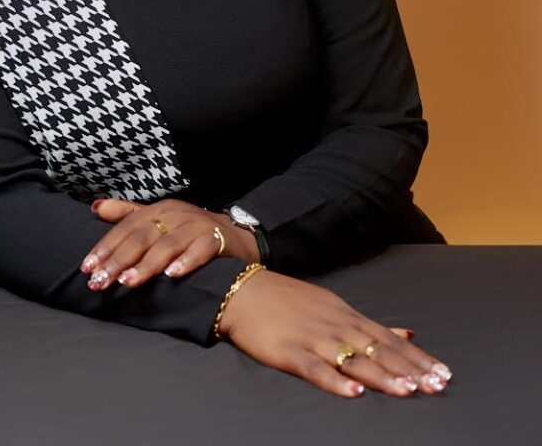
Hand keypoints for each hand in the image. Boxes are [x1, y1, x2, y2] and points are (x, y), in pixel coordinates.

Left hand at [80, 197, 257, 289]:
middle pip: (142, 237)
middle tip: (100, 281)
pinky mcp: (217, 239)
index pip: (126, 228)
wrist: (235, 236)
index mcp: (158, 210)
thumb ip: (127, 214)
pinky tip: (173, 276)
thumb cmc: (188, 230)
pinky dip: (187, 261)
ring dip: (147, 264)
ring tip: (129, 282)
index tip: (87, 267)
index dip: (106, 247)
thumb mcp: (158, 218)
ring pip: (168, 244)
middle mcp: (175, 215)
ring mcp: (197, 226)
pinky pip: (201, 249)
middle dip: (118, 260)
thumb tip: (95, 207)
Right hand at [217, 268, 453, 397]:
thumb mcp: (333, 306)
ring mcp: (313, 338)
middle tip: (436, 386)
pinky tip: (353, 393)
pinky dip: (334, 381)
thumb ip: (369, 324)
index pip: (388, 338)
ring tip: (407, 390)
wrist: (242, 291)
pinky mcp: (289, 352)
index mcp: (346, 316)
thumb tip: (408, 332)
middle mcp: (335, 325)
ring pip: (352, 359)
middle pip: (377, 350)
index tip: (443, 374)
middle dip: (408, 369)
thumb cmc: (288, 301)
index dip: (416, 358)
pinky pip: (315, 369)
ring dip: (380, 375)